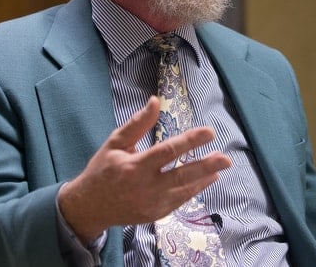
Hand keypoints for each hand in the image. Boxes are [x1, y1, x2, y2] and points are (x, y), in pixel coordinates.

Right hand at [58, 96, 231, 242]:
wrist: (89, 207)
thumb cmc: (102, 169)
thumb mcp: (115, 143)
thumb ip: (137, 124)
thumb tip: (156, 101)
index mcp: (133, 167)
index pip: (167, 151)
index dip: (190, 141)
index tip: (209, 132)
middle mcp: (144, 188)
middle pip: (181, 175)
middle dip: (206, 166)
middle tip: (226, 158)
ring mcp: (151, 204)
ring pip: (184, 190)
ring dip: (204, 178)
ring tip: (221, 166)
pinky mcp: (155, 214)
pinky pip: (179, 200)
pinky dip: (194, 189)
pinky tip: (207, 179)